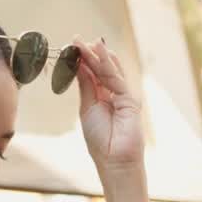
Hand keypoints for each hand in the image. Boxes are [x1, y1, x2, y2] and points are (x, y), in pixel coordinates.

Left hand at [73, 37, 143, 172]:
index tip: (71, 46)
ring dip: (97, 56)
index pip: (92, 73)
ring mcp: (123, 96)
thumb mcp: (87, 108)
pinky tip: (100, 53)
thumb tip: (80, 65)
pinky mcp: (130, 100)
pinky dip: (108, 65)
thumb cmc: (99, 140)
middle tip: (75, 40)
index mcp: (101, 97)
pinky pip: (117, 79)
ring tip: (86, 42)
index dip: (82, 60)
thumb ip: (86, 86)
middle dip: (89, 54)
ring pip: (109, 71)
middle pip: (101, 69)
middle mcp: (113, 94)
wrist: (113, 161)